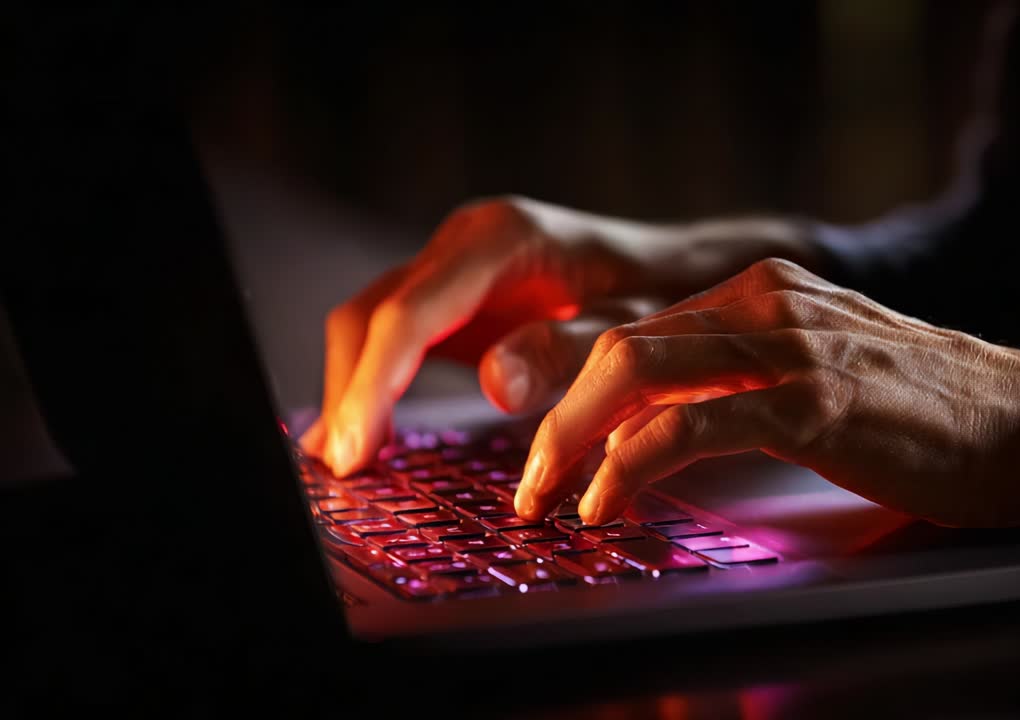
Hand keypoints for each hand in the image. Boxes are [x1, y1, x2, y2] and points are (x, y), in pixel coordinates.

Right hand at [302, 197, 816, 475]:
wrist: (673, 263)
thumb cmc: (657, 295)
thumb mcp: (626, 328)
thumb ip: (562, 352)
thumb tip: (495, 383)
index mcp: (502, 239)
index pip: (410, 314)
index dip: (373, 384)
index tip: (354, 450)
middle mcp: (464, 240)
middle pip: (373, 315)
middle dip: (351, 392)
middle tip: (346, 472)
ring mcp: (452, 261)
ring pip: (370, 323)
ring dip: (352, 390)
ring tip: (344, 463)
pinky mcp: (452, 292)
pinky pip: (392, 332)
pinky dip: (373, 382)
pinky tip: (364, 433)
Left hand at [517, 257, 1019, 527]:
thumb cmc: (930, 411)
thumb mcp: (820, 376)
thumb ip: (742, 384)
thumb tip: (658, 430)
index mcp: (762, 291)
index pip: (637, 332)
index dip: (576, 393)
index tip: (549, 451)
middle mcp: (766, 302)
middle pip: (619, 348)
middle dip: (554, 418)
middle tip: (528, 483)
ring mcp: (790, 346)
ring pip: (637, 375)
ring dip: (572, 441)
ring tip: (546, 498)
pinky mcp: (812, 401)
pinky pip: (690, 425)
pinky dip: (631, 463)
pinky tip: (608, 500)